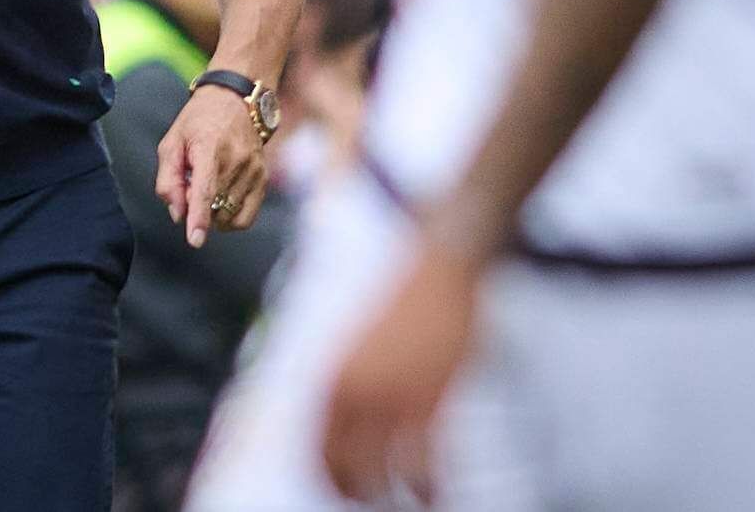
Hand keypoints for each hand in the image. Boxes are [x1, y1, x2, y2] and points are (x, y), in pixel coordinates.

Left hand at [154, 82, 268, 246]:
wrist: (236, 99)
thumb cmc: (198, 121)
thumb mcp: (172, 141)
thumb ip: (168, 179)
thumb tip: (177, 214)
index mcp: (209, 148)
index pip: (205, 190)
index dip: (199, 218)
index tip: (195, 240)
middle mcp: (236, 160)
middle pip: (214, 207)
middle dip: (197, 209)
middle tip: (191, 186)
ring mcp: (254, 169)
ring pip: (229, 215)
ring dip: (212, 214)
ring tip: (207, 188)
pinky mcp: (263, 178)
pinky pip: (247, 216)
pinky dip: (230, 219)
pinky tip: (220, 204)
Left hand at [321, 241, 482, 504]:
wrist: (439, 266)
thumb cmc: (403, 304)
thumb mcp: (358, 342)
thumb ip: (346, 378)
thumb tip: (337, 414)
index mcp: (335, 374)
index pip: (315, 441)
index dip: (324, 473)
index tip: (337, 488)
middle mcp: (358, 389)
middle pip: (342, 463)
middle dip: (354, 491)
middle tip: (369, 501)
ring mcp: (394, 394)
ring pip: (382, 469)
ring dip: (391, 495)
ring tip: (402, 503)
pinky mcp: (432, 395)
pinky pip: (424, 458)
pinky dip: (426, 485)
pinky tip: (431, 496)